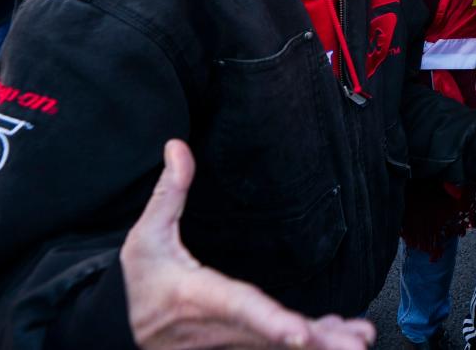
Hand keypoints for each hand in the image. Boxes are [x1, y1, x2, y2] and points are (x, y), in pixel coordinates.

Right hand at [121, 140, 375, 349]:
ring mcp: (229, 344)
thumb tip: (177, 147)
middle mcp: (219, 327)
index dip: (271, 322)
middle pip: (272, 339)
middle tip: (355, 343)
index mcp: (199, 296)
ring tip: (360, 340)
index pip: (240, 308)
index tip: (300, 333)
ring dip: (322, 345)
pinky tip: (344, 336)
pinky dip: (314, 343)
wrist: (115, 332)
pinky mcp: (238, 348)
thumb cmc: (137, 283)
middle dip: (315, 342)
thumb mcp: (146, 236)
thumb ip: (168, 192)